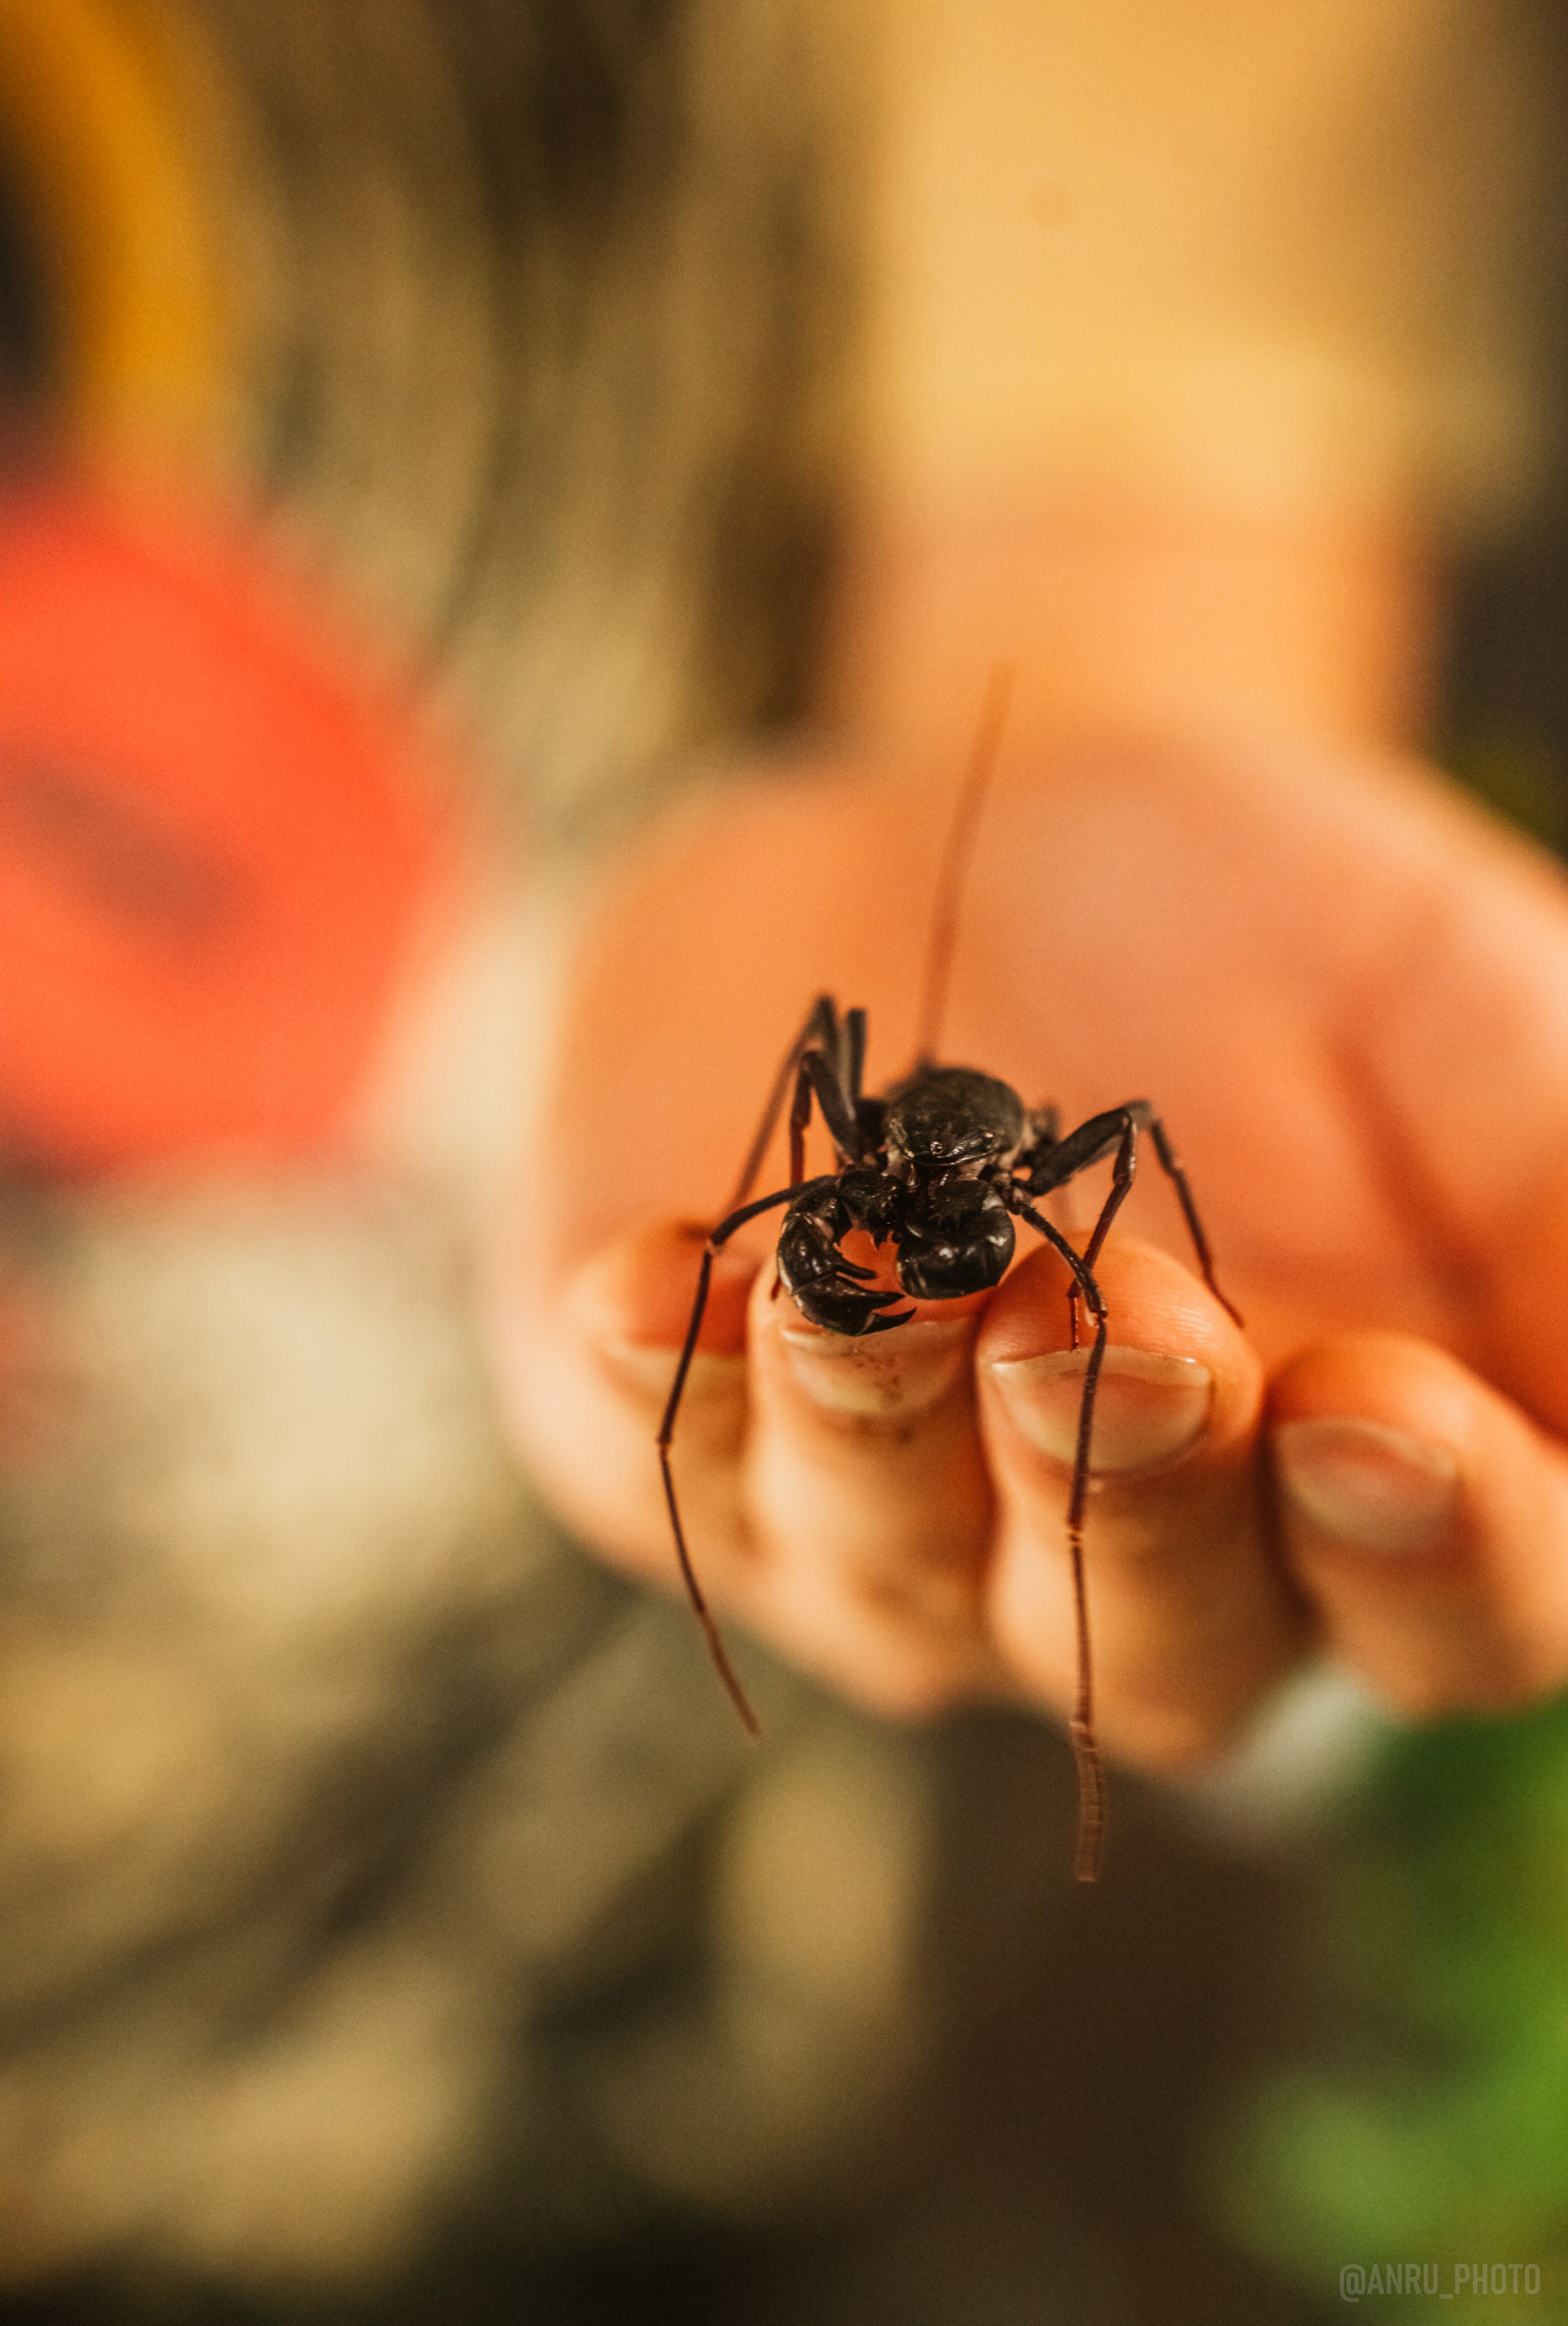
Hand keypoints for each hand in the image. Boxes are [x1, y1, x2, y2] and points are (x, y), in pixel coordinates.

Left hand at [487, 727, 1567, 1771]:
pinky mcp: (709, 1439)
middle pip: (1173, 1633)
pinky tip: (654, 1274)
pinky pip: (682, 1448)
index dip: (1437, 1544)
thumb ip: (1564, 1189)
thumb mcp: (1458, 1006)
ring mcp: (912, 1530)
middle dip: (1143, 1488)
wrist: (965, 829)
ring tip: (904, 1277)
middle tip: (1139, 1328)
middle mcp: (1145, 1561)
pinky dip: (671, 1366)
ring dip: (906, 1426)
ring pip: (914, 1562)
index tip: (1391, 1403)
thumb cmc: (1245, 929)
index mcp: (1371, 1481)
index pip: (1455, 1607)